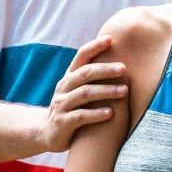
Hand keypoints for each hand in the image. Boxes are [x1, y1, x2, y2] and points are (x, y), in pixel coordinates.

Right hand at [42, 35, 127, 152]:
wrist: (47, 132)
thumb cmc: (72, 108)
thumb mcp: (78, 89)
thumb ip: (92, 77)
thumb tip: (121, 60)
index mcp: (69, 76)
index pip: (81, 56)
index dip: (94, 46)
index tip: (110, 39)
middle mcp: (64, 87)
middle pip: (85, 74)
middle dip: (105, 69)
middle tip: (124, 68)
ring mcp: (61, 104)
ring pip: (84, 93)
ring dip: (105, 91)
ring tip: (124, 91)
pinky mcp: (62, 123)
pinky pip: (80, 116)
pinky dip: (96, 114)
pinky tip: (111, 113)